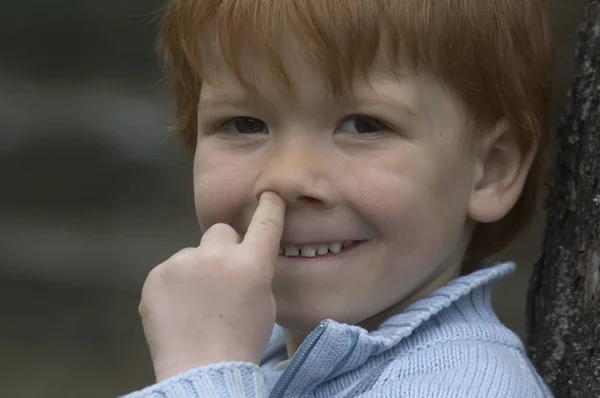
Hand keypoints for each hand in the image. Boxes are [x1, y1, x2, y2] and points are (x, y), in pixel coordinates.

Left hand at [138, 191, 285, 380]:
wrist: (202, 372)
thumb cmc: (242, 342)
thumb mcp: (265, 303)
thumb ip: (255, 272)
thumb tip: (242, 256)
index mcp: (250, 264)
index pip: (265, 222)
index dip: (269, 206)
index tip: (268, 196)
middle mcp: (215, 256)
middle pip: (221, 232)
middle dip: (224, 249)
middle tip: (221, 278)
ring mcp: (181, 264)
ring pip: (193, 255)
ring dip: (196, 270)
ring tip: (196, 305)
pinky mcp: (155, 276)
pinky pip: (170, 272)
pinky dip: (174, 286)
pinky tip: (179, 310)